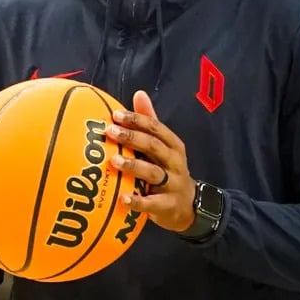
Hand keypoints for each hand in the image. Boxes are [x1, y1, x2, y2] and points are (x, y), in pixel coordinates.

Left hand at [106, 90, 197, 232]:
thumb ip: (150, 122)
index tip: (116, 115)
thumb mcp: (164, 146)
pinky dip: (137, 201)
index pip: (155, 128)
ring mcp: (172, 184)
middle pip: (154, 146)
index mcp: (173, 145)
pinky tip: (122, 198)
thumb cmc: (168, 170)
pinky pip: (152, 203)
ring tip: (114, 161)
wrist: (189, 206)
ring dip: (133, 166)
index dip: (136, 120)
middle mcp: (174, 162)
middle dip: (132, 138)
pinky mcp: (168, 205)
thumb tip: (139, 93)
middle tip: (110, 132)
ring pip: (153, 173)